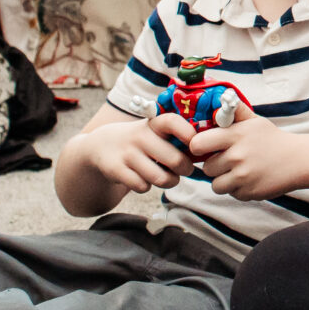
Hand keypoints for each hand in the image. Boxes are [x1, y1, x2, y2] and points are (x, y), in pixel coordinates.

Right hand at [67, 112, 197, 198]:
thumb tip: (208, 152)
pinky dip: (147, 187)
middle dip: (185, 169)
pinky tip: (143, 179)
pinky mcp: (115, 169)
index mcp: (153, 123)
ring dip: (169, 182)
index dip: (188, 133)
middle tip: (184, 169)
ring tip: (167, 177)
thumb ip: (177, 139)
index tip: (196, 145)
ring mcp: (126, 153)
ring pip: (160, 178)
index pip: (173, 122)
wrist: (100, 146)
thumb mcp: (154, 132)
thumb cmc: (141, 141)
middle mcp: (140, 136)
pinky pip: (143, 187)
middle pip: (175, 160)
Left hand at [190, 102, 308, 200]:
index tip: (204, 147)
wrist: (299, 160)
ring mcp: (243, 176)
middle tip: (228, 160)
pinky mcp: (249, 192)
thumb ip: (236, 112)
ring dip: (224, 180)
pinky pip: (231, 194)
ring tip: (238, 171)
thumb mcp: (255, 121)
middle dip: (215, 165)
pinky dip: (238, 189)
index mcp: (235, 135)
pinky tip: (250, 179)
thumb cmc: (274, 139)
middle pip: (206, 167)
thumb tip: (220, 96)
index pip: (198, 144)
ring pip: (216, 184)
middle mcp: (237, 156)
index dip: (198, 146)